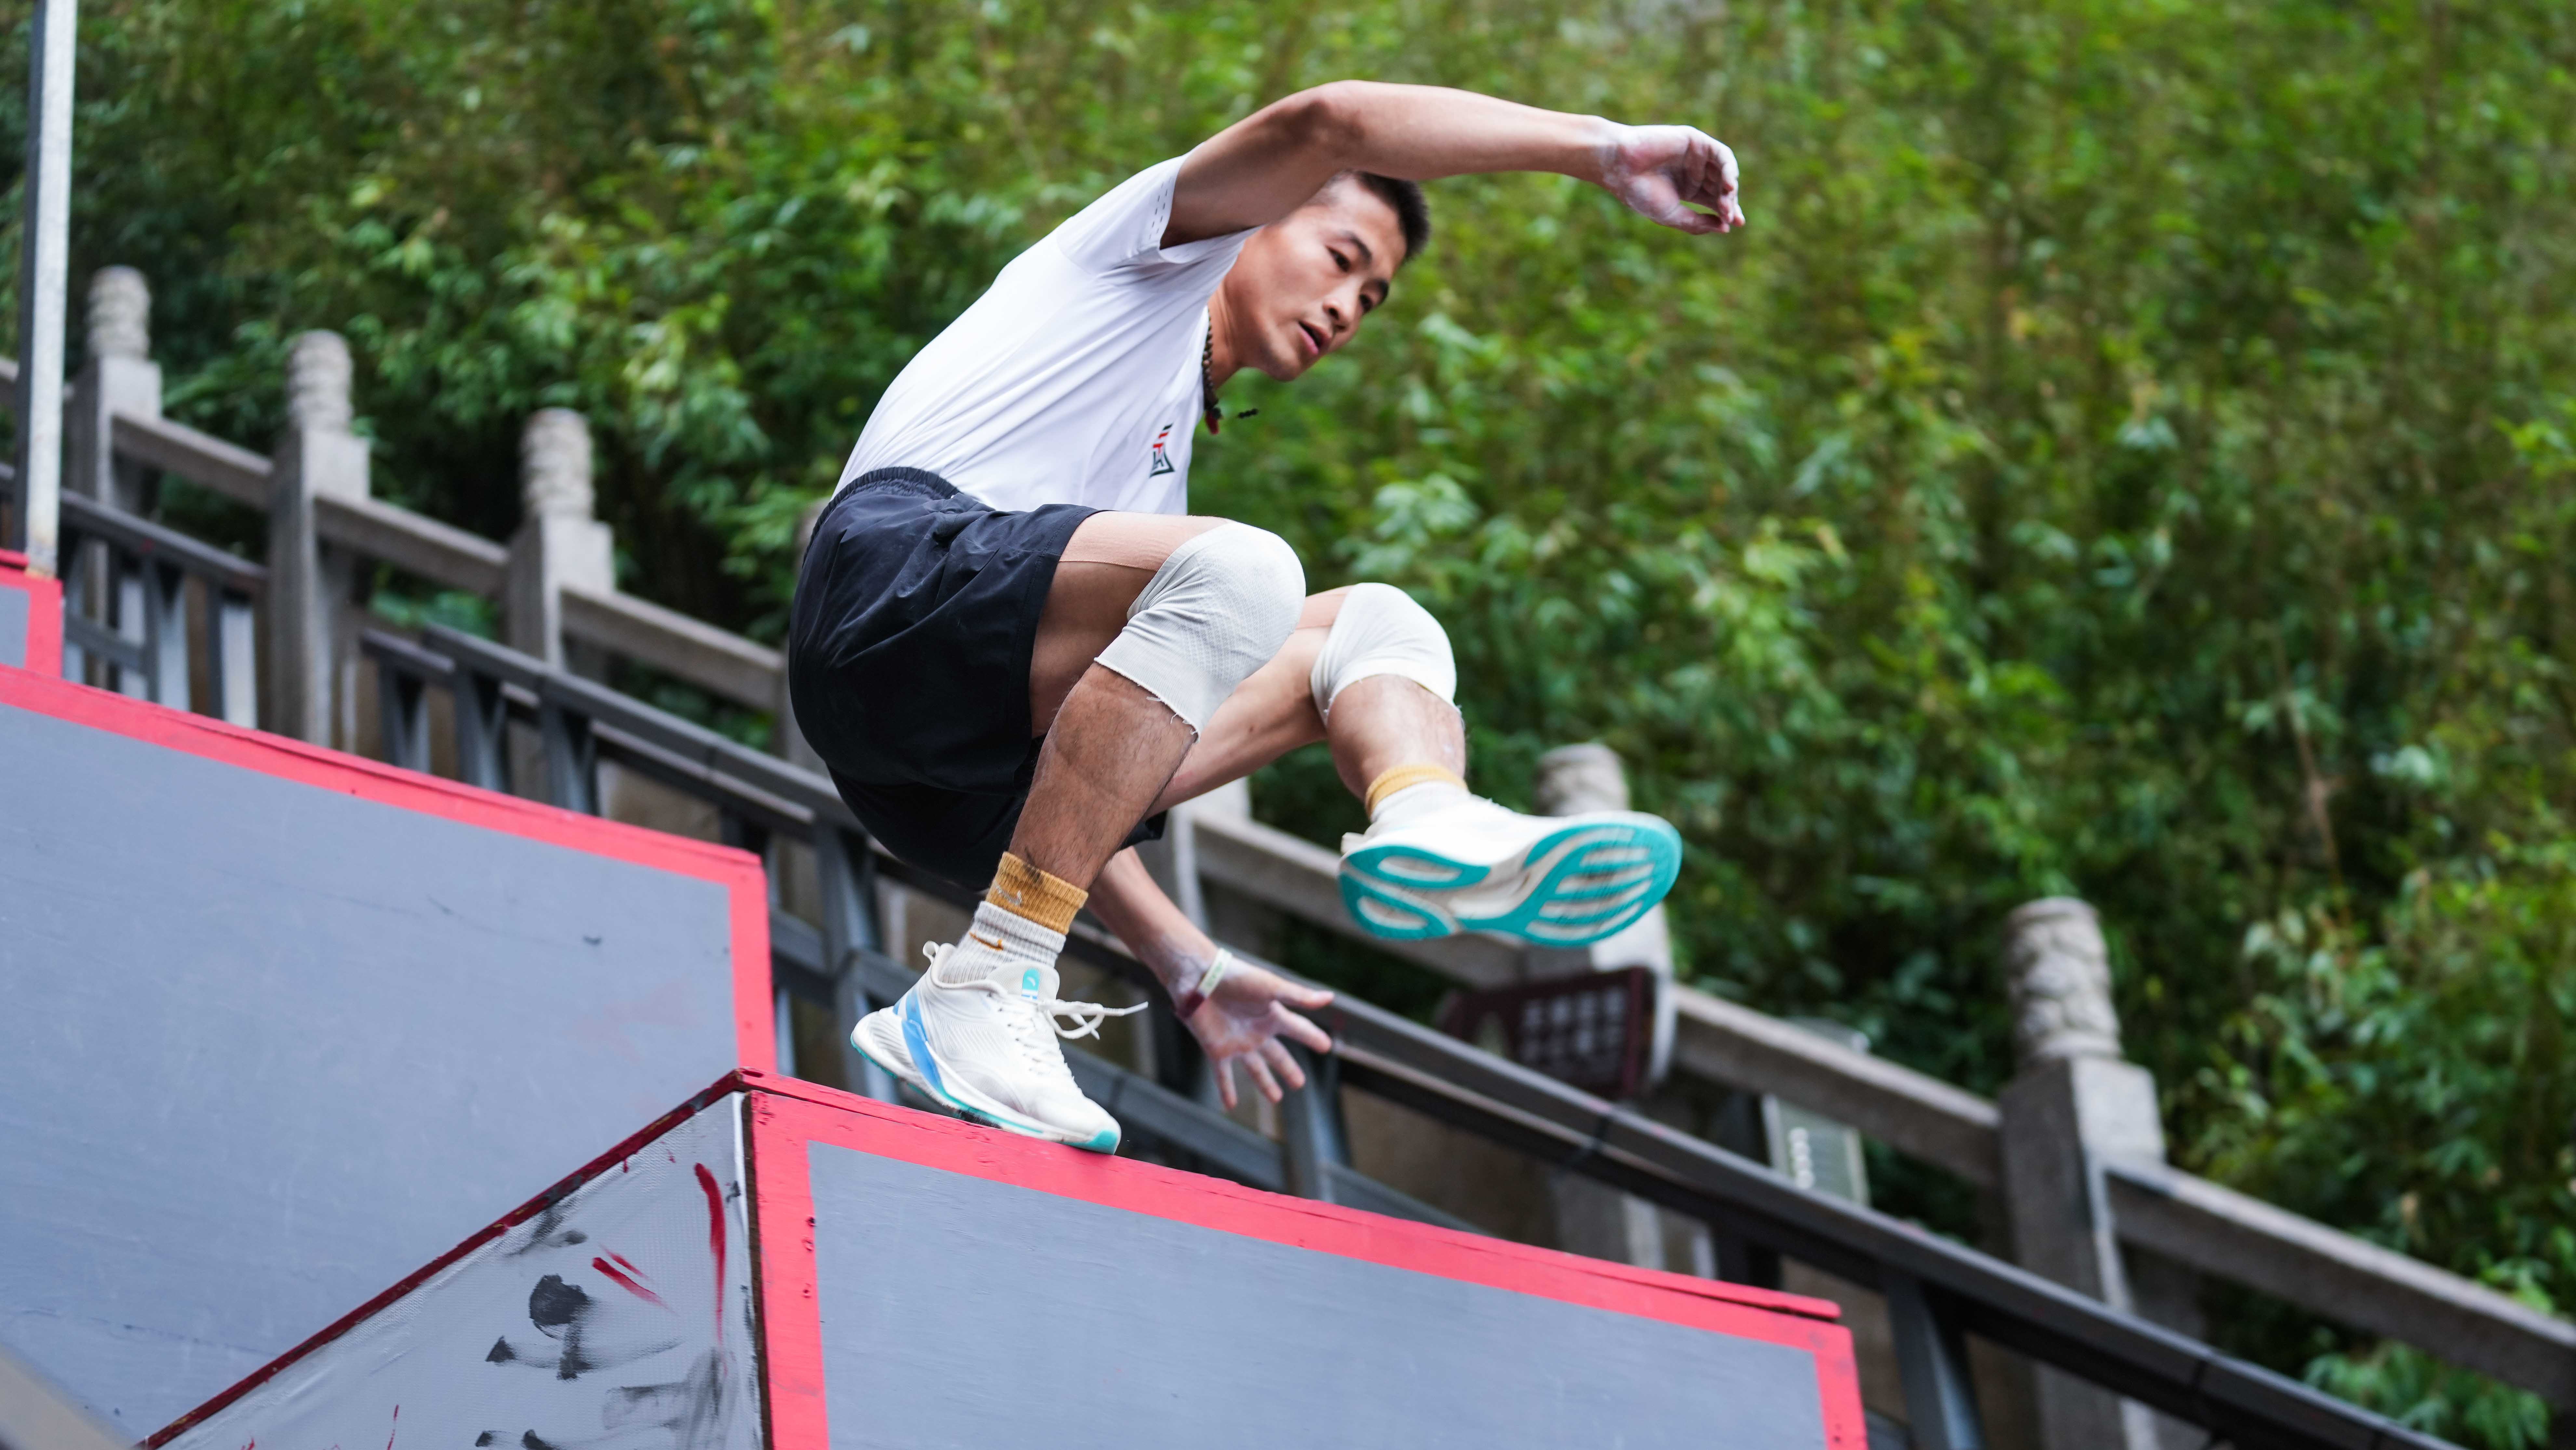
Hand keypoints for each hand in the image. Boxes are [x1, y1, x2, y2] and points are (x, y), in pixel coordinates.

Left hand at [1176, 958, 1335, 1108]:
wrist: (1200, 978)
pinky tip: (1230, 1106)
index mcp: (1271, 1015)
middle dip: (1288, 1069)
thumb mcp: (1271, 987)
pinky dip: (1227, 1091)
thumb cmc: (1237, 977)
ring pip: (1255, 1069)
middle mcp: (1256, 1032)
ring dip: (1265, 1084)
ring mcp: (1237, 1043)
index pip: (1298, 1029)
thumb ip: (1299, 997)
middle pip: (1277, 1055)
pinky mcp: (1217, 1050)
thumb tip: (1330, 998)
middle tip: (1300, 1083)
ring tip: (1276, 1099)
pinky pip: (1223, 1076)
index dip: (1312, 1037)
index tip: (1326, 1046)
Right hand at [1599, 123, 1744, 234]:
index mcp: (1688, 189)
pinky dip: (1729, 169)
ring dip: (1730, 188)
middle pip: (1722, 188)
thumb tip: (1725, 228)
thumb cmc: (1640, 192)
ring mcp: (1696, 155)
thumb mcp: (1672, 215)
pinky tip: (1729, 184)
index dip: (1727, 212)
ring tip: (1727, 203)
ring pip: (1724, 172)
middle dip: (1729, 202)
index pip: (1715, 201)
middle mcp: (1695, 171)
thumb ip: (1697, 222)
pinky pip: (1721, 154)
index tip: (1735, 224)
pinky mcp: (1696, 140)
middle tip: (1729, 216)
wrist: (1620, 167)